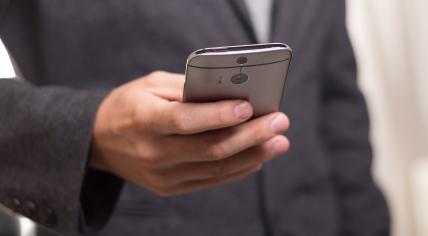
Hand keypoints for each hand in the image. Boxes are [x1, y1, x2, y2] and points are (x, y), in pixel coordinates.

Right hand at [90, 71, 289, 196]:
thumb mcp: (151, 85)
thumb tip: (229, 93)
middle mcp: (154, 152)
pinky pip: (210, 181)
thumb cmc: (129, 106)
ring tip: (278, 142)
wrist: (99, 142)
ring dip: (252, 155)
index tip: (250, 106)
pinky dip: (237, 169)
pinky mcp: (170, 187)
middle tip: (280, 122)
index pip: (186, 121)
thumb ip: (188, 88)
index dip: (219, 115)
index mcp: (145, 120)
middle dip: (250, 135)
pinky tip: (257, 158)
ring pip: (216, 169)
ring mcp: (163, 175)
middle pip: (210, 149)